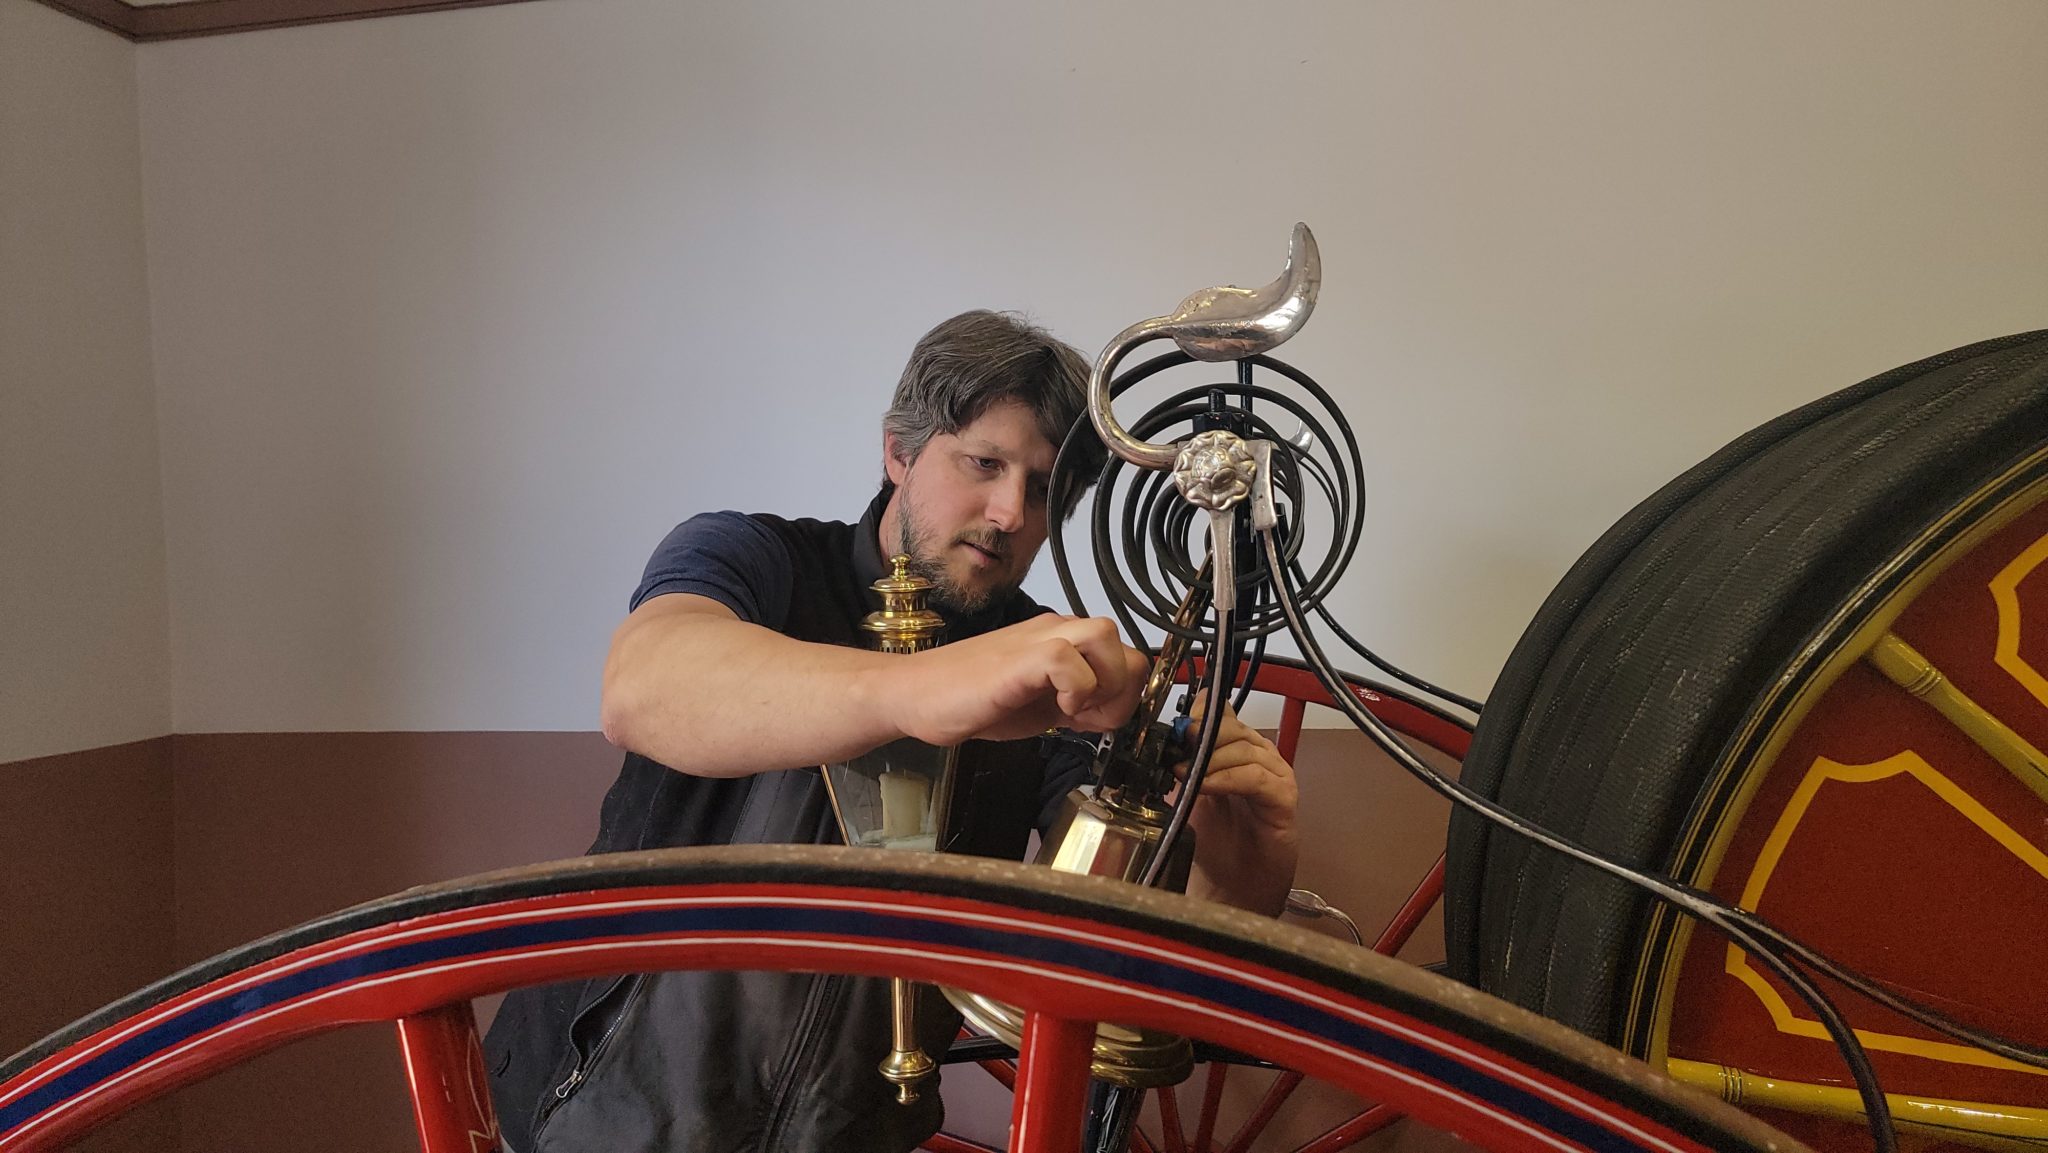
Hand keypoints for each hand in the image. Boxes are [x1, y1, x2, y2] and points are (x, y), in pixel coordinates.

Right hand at [880, 614, 1149, 745]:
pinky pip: (1068, 658)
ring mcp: (1037, 640)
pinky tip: (1056, 711)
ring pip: (1105, 635)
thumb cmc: (970, 699)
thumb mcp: (1042, 706)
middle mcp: (1055, 631)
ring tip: (1073, 711)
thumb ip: (1079, 702)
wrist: (915, 695)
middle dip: (1120, 690)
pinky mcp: (1019, 657)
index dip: (1123, 695)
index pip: (1124, 656)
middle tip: (1089, 720)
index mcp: (1062, 642)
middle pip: (1124, 642)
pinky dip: (1075, 688)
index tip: (1095, 722)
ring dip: (1102, 682)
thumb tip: (1113, 712)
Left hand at [1174, 697, 1299, 915]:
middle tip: (1177, 756)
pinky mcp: (1284, 798)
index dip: (1199, 718)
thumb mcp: (1185, 793)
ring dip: (1211, 760)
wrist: (1230, 884)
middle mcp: (1259, 756)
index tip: (1176, 732)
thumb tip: (1162, 738)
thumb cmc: (1212, 841)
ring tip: (1186, 776)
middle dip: (1202, 739)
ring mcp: (1275, 775)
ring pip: (1245, 749)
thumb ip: (1180, 763)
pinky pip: (1257, 777)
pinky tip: (1207, 787)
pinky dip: (1228, 778)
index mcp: (1236, 749)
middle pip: (1233, 727)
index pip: (1221, 713)